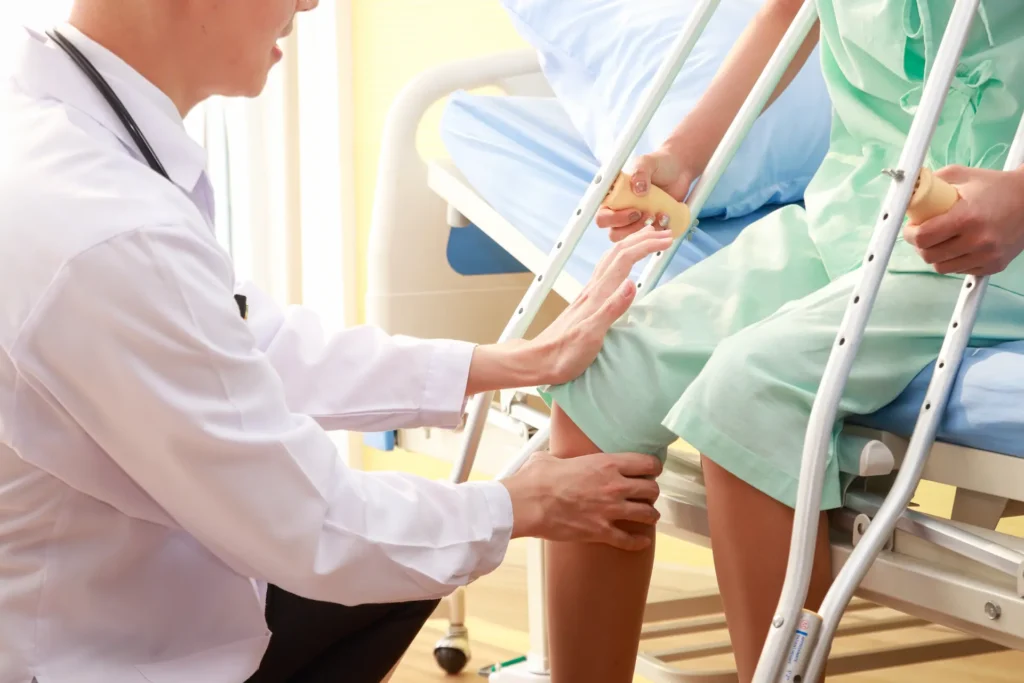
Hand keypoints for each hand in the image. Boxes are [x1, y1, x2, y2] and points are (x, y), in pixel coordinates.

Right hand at [502, 450, 661, 550]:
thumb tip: (552, 460)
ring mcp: (610, 510)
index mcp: (606, 464)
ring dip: (650, 515)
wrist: (528, 503)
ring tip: (648, 516)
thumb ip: (561, 459)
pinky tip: (642, 541)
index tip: (651, 470)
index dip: (652, 467)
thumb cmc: (536, 479)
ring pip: (647, 514)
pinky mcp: (601, 531)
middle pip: (651, 489)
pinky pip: (630, 540)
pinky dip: (638, 542)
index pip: (647, 463)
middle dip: (651, 492)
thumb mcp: (551, 458)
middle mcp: (614, 486)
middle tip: (646, 494)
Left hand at [529, 226, 674, 385]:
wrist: (538, 360)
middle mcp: (592, 290)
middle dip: (642, 239)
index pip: (625, 259)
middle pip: (617, 253)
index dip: (646, 245)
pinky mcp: (586, 302)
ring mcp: (588, 294)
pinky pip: (606, 271)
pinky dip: (620, 259)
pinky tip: (622, 265)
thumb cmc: (564, 354)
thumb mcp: (592, 335)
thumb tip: (633, 282)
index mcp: (597, 295)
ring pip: (610, 259)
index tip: (667, 240)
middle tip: (664, 233)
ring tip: (646, 237)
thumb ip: (612, 309)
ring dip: (630, 244)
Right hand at [595, 148, 696, 241]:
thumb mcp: (647, 162)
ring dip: (645, 232)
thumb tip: (638, 189)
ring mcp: (636, 222)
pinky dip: (659, 231)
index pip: (603, 217)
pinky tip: (667, 217)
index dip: (614, 219)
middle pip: (614, 233)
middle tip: (648, 214)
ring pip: (631, 239)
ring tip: (661, 215)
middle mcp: (621, 212)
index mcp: (613, 199)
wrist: (679, 169)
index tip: (635, 211)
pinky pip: (651, 238)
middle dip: (631, 228)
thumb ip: (640, 171)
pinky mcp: (652, 226)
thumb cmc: (659, 164)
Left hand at [903, 165, 1023, 275]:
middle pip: (929, 256)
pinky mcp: (995, 266)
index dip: (910, 233)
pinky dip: (954, 261)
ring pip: (942, 268)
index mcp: (967, 217)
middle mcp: (978, 240)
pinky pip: (961, 271)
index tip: (911, 228)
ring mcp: (987, 256)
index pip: (923, 237)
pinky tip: (959, 247)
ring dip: (935, 256)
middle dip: (919, 246)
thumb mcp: (962, 176)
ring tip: (940, 241)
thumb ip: (932, 182)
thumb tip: (907, 191)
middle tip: (922, 235)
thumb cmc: (996, 187)